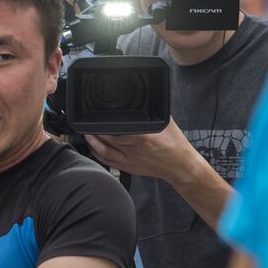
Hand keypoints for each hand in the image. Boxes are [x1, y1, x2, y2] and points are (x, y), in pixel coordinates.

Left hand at [84, 119, 198, 181]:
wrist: (181, 165)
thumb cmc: (175, 145)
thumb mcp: (165, 123)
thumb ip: (152, 112)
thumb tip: (146, 100)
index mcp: (142, 137)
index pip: (115, 130)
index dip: (103, 125)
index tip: (96, 118)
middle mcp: (134, 149)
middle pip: (107, 139)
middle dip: (95, 132)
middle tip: (88, 124)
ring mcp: (130, 160)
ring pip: (104, 152)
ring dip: (93, 143)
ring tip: (87, 135)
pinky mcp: (129, 168)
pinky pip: (108, 162)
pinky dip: (98, 155)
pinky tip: (93, 149)